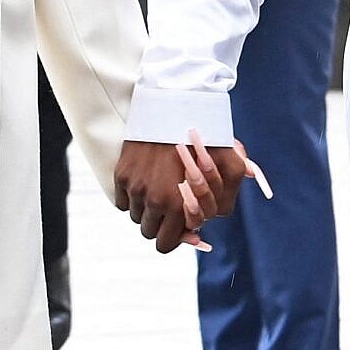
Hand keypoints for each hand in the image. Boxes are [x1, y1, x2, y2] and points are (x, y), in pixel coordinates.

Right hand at [114, 128, 254, 251]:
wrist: (175, 106)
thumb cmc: (206, 136)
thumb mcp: (228, 166)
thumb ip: (225, 201)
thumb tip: (203, 235)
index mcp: (178, 203)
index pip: (167, 243)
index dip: (175, 236)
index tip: (181, 224)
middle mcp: (154, 200)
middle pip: (150, 233)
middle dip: (161, 225)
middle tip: (171, 208)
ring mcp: (135, 187)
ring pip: (137, 217)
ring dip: (148, 210)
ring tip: (162, 189)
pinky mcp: (121, 175)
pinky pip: (123, 201)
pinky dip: (133, 196)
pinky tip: (148, 181)